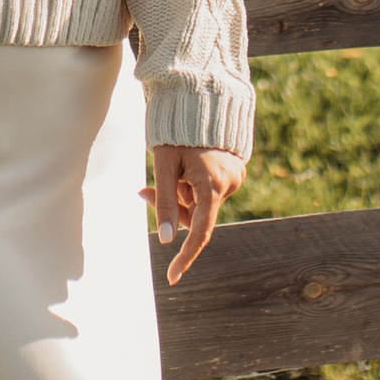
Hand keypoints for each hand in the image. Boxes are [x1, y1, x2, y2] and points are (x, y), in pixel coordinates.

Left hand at [146, 142, 245, 284]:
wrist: (203, 102)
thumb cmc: (178, 132)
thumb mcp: (164, 165)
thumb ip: (165, 201)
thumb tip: (166, 239)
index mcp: (212, 185)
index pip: (199, 232)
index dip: (185, 256)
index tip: (172, 277)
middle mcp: (229, 184)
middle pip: (196, 216)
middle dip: (171, 209)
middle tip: (145, 190)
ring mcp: (235, 178)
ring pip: (201, 204)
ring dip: (181, 196)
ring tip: (170, 169)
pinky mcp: (235, 172)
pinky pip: (209, 192)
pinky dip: (193, 188)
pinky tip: (187, 166)